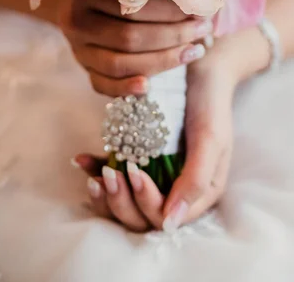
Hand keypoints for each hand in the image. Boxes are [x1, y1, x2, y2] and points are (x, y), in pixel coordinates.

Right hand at [59, 0, 212, 96]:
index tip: (198, 10)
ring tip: (194, 51)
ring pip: (118, 65)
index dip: (169, 12)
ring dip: (162, 61)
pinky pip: (102, 85)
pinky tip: (149, 87)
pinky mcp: (84, 69)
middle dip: (173, 36)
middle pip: (129, 38)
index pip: (133, 7)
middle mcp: (77, 22)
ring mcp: (78, 49)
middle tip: (202, 30)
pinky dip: (124, 89)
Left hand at [72, 35, 240, 231]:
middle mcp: (176, 189)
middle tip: (112, 176)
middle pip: (142, 216)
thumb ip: (195, 181)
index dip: (147, 203)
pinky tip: (82, 159)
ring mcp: (155, 174)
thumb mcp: (210, 140)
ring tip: (95, 177)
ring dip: (107, 194)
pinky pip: (115, 171)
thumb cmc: (210, 103)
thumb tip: (169, 224)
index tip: (135, 173)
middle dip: (122, 201)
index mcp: (199, 193)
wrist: (199, 68)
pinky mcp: (139, 156)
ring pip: (124, 201)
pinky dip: (96, 169)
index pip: (166, 218)